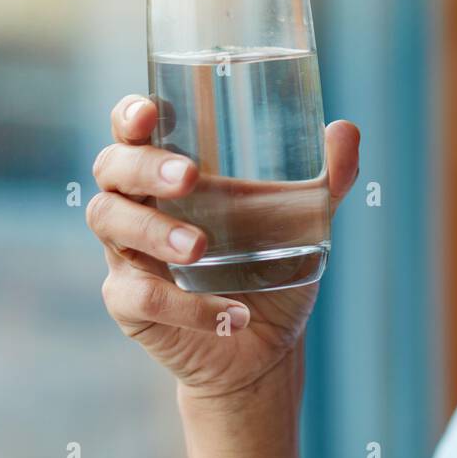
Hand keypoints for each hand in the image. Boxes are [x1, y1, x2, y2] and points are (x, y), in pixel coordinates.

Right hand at [87, 94, 359, 399]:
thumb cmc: (271, 266)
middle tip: (189, 178)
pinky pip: (140, 297)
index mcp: (170, 174)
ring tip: (201, 248)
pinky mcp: (129, 305)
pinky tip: (231, 313)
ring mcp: (128, 255)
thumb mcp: (305, 221)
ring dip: (155, 231)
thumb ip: (327, 179)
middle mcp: (139, 206)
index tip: (149, 112)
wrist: (263, 346)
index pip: (132, 131)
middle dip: (144, 167)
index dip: (130, 114)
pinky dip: (186, 305)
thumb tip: (346, 129)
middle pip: (112, 168)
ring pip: (110, 223)